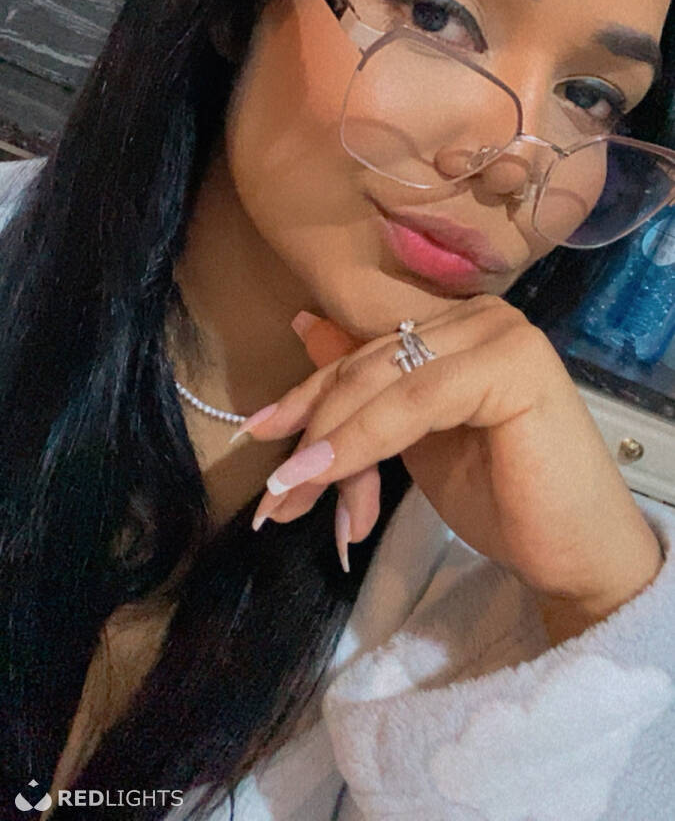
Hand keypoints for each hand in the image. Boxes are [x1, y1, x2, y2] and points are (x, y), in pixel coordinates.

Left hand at [248, 297, 662, 614]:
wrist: (573, 553)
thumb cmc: (501, 499)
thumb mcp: (412, 441)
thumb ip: (367, 389)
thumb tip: (303, 325)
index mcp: (460, 325)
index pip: (367, 354)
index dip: (308, 393)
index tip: (256, 433)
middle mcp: (481, 316)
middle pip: (369, 367)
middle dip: (312, 431)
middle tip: (275, 496)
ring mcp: (501, 334)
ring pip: (384, 383)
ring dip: (327, 444)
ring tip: (290, 499)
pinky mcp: (514, 365)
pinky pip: (414, 403)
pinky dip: (360, 441)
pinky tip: (323, 473)